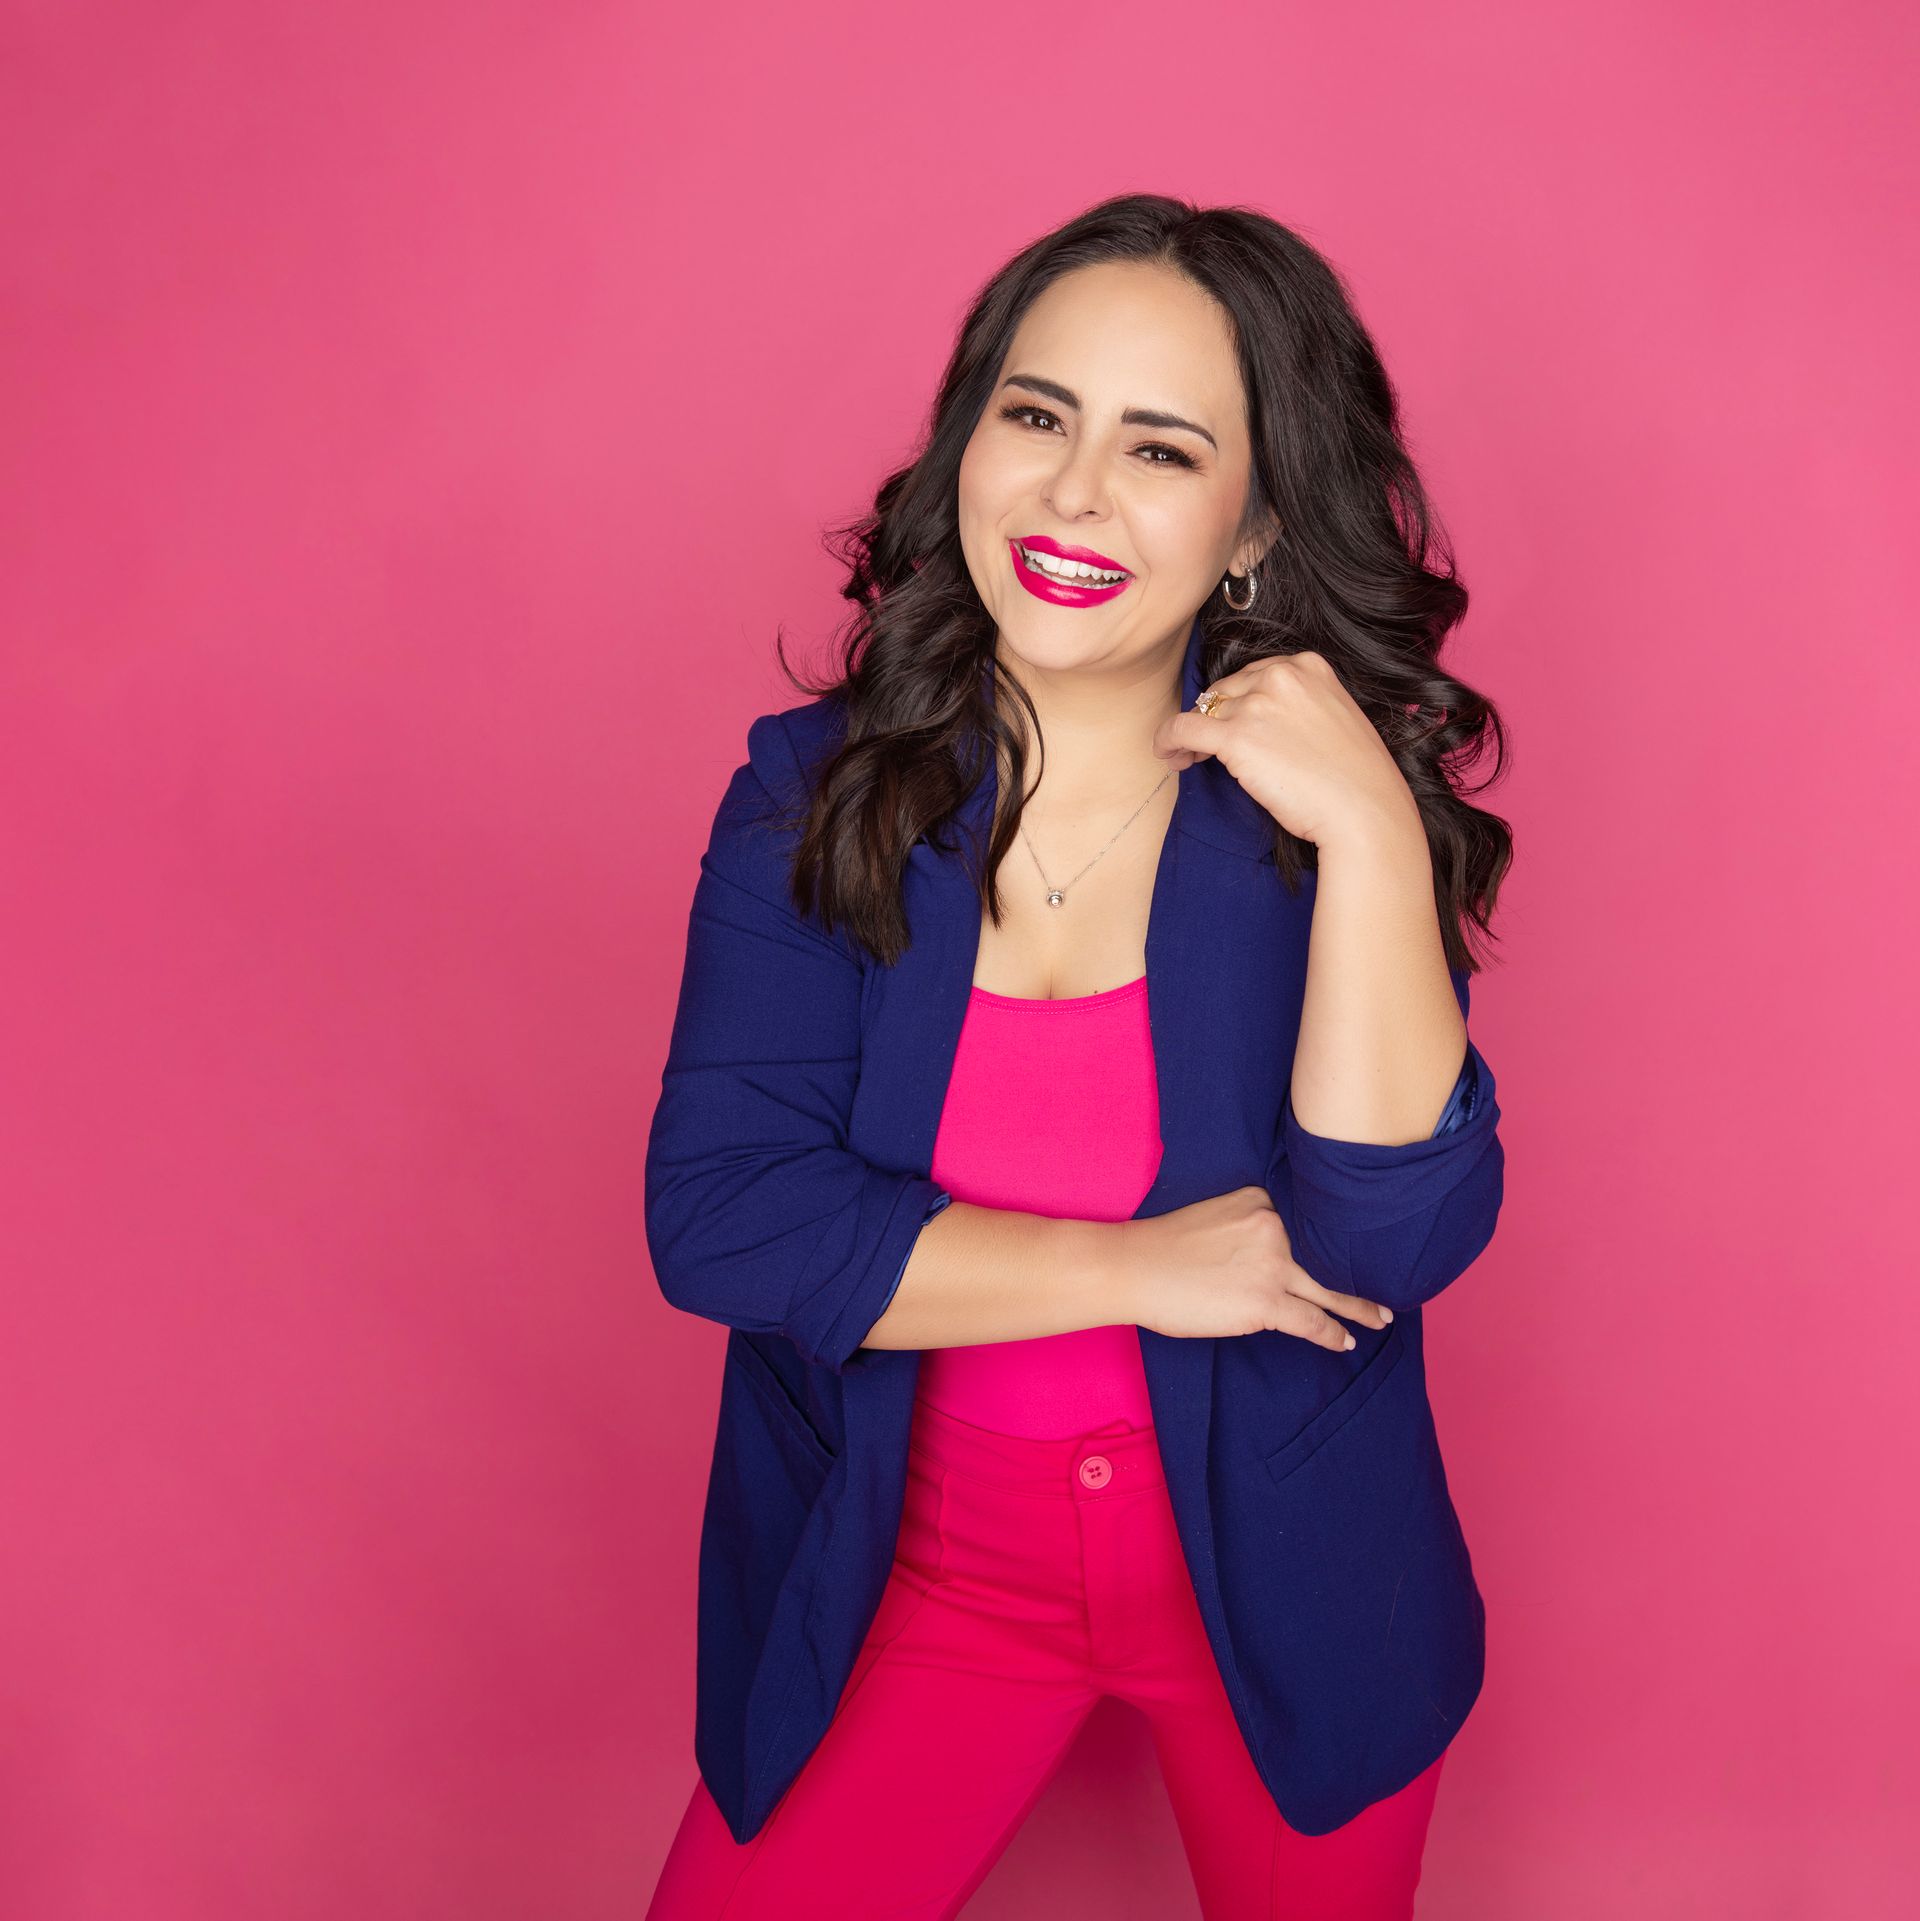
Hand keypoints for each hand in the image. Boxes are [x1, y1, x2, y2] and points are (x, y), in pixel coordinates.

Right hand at [1118, 1187, 1393, 1349]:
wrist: (1132, 1267)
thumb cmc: (1160, 1247)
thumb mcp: (1211, 1215)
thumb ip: (1245, 1228)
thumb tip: (1266, 1260)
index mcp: (1259, 1201)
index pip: (1305, 1224)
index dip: (1330, 1243)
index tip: (1351, 1252)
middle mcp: (1274, 1227)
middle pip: (1325, 1254)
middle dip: (1356, 1272)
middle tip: (1385, 1286)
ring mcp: (1272, 1265)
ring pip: (1328, 1289)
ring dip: (1358, 1307)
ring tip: (1380, 1317)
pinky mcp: (1264, 1302)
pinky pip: (1311, 1321)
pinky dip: (1332, 1334)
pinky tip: (1345, 1343)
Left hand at [1151, 648, 1417, 851]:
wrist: (1364, 811)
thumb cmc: (1355, 778)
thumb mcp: (1335, 718)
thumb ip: (1299, 707)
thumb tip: (1260, 723)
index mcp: (1309, 664)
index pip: (1254, 675)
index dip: (1238, 703)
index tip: (1234, 725)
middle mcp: (1281, 675)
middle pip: (1226, 691)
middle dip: (1215, 718)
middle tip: (1210, 749)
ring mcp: (1257, 703)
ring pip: (1202, 711)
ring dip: (1192, 735)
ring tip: (1190, 758)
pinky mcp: (1235, 737)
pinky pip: (1181, 728)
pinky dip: (1168, 741)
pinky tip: (1170, 756)